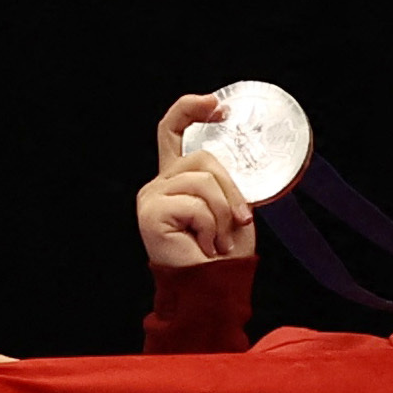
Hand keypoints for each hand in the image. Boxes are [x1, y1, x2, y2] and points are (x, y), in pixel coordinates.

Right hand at [137, 94, 255, 270]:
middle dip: (233, 190)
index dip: (189, 110)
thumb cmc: (224, 252)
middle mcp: (159, 183)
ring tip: (219, 239)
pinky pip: (197, 204)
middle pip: (202, 158)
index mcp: (176, 178)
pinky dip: (213, 226)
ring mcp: (151, 196)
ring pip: (203, 180)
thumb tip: (241, 154)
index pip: (172, 131)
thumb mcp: (232, 207)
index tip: (217, 105)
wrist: (212, 286)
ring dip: (225, 213)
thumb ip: (225, 181)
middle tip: (240, 221)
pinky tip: (205, 245)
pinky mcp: (151, 212)